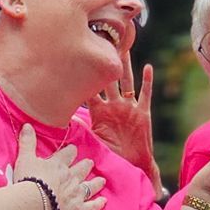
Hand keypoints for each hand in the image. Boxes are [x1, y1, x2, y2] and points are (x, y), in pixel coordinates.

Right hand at [9, 123, 104, 209]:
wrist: (34, 204)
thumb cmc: (29, 180)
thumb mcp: (25, 158)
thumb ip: (27, 142)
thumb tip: (27, 125)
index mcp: (58, 164)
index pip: (67, 154)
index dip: (70, 151)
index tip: (73, 150)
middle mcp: (71, 177)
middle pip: (81, 169)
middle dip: (85, 166)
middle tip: (89, 163)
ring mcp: (76, 193)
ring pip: (89, 186)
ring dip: (95, 183)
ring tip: (101, 180)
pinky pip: (91, 206)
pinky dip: (98, 203)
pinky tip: (103, 201)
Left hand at [87, 55, 161, 192]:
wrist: (132, 165)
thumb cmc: (112, 156)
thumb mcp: (93, 141)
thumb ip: (81, 129)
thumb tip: (61, 122)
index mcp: (99, 112)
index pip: (90, 90)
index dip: (85, 76)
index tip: (77, 59)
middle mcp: (114, 106)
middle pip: (108, 79)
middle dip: (105, 63)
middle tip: (100, 44)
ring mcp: (129, 107)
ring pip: (127, 82)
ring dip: (125, 66)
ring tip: (123, 48)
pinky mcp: (143, 112)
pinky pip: (145, 94)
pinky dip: (147, 81)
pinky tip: (148, 67)